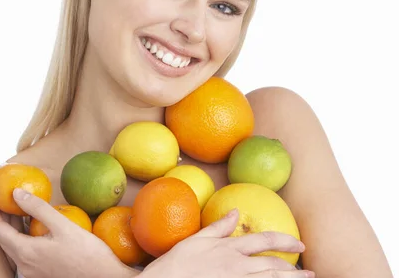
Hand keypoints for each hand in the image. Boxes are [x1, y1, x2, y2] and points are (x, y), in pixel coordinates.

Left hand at [0, 188, 138, 277]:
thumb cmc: (88, 254)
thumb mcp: (64, 225)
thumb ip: (38, 208)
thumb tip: (16, 193)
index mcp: (25, 253)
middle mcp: (24, 266)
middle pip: (2, 237)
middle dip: (0, 215)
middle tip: (2, 196)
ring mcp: (32, 272)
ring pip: (13, 245)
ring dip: (12, 225)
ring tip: (17, 205)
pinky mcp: (42, 273)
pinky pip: (25, 251)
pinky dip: (23, 235)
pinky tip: (34, 224)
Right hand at [140, 209, 314, 277]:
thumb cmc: (174, 265)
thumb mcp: (194, 241)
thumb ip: (217, 227)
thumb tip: (236, 212)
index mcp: (228, 249)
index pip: (264, 240)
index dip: (285, 241)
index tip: (300, 244)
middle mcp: (236, 266)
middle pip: (274, 266)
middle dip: (295, 270)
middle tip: (309, 273)